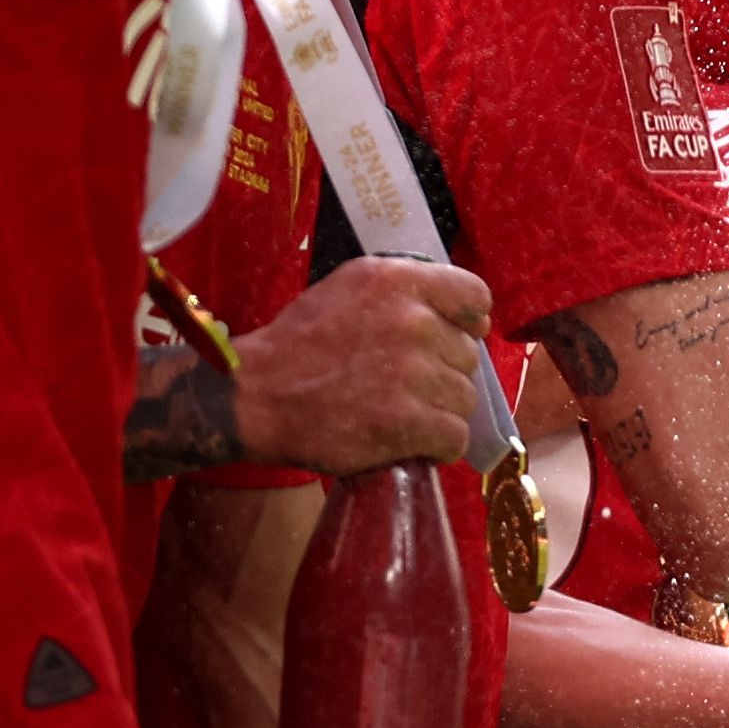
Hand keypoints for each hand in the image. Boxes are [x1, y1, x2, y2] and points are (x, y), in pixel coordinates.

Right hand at [230, 258, 495, 474]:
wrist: (254, 395)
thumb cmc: (299, 345)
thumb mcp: (348, 290)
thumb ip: (404, 293)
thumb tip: (469, 318)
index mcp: (397, 281)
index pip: (474, 296)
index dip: (470, 321)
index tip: (455, 337)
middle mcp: (411, 320)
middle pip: (467, 354)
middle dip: (443, 373)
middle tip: (403, 386)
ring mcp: (410, 371)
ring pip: (464, 398)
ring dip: (440, 412)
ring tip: (402, 413)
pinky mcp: (405, 419)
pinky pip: (454, 436)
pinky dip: (438, 446)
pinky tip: (412, 441)